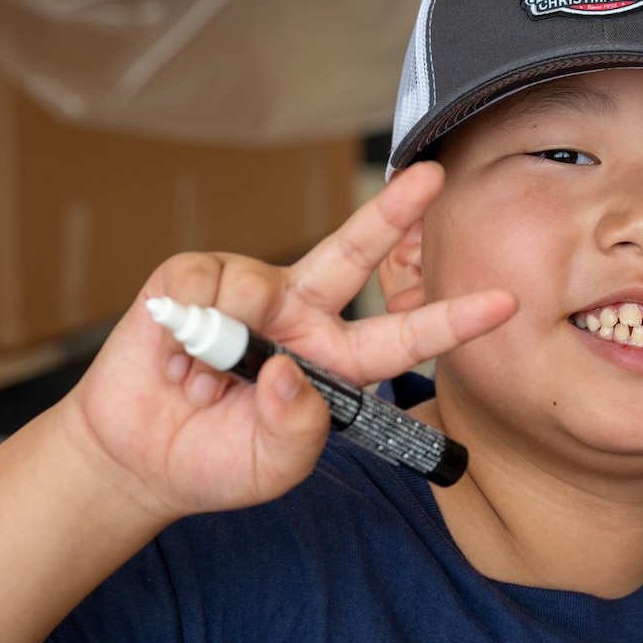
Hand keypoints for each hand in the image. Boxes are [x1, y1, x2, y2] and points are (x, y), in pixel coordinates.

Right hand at [57, 162, 516, 523]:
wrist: (139, 459)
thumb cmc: (218, 461)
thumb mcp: (273, 465)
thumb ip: (297, 430)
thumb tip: (288, 370)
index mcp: (336, 362)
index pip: (402, 336)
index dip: (451, 321)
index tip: (503, 304)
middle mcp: (302, 316)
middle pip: (354, 253)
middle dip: (391, 212)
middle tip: (432, 177)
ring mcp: (250, 293)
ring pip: (261, 285)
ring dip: (234, 330)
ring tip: (203, 376)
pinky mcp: (192, 281)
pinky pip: (201, 284)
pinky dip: (188, 319)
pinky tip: (175, 348)